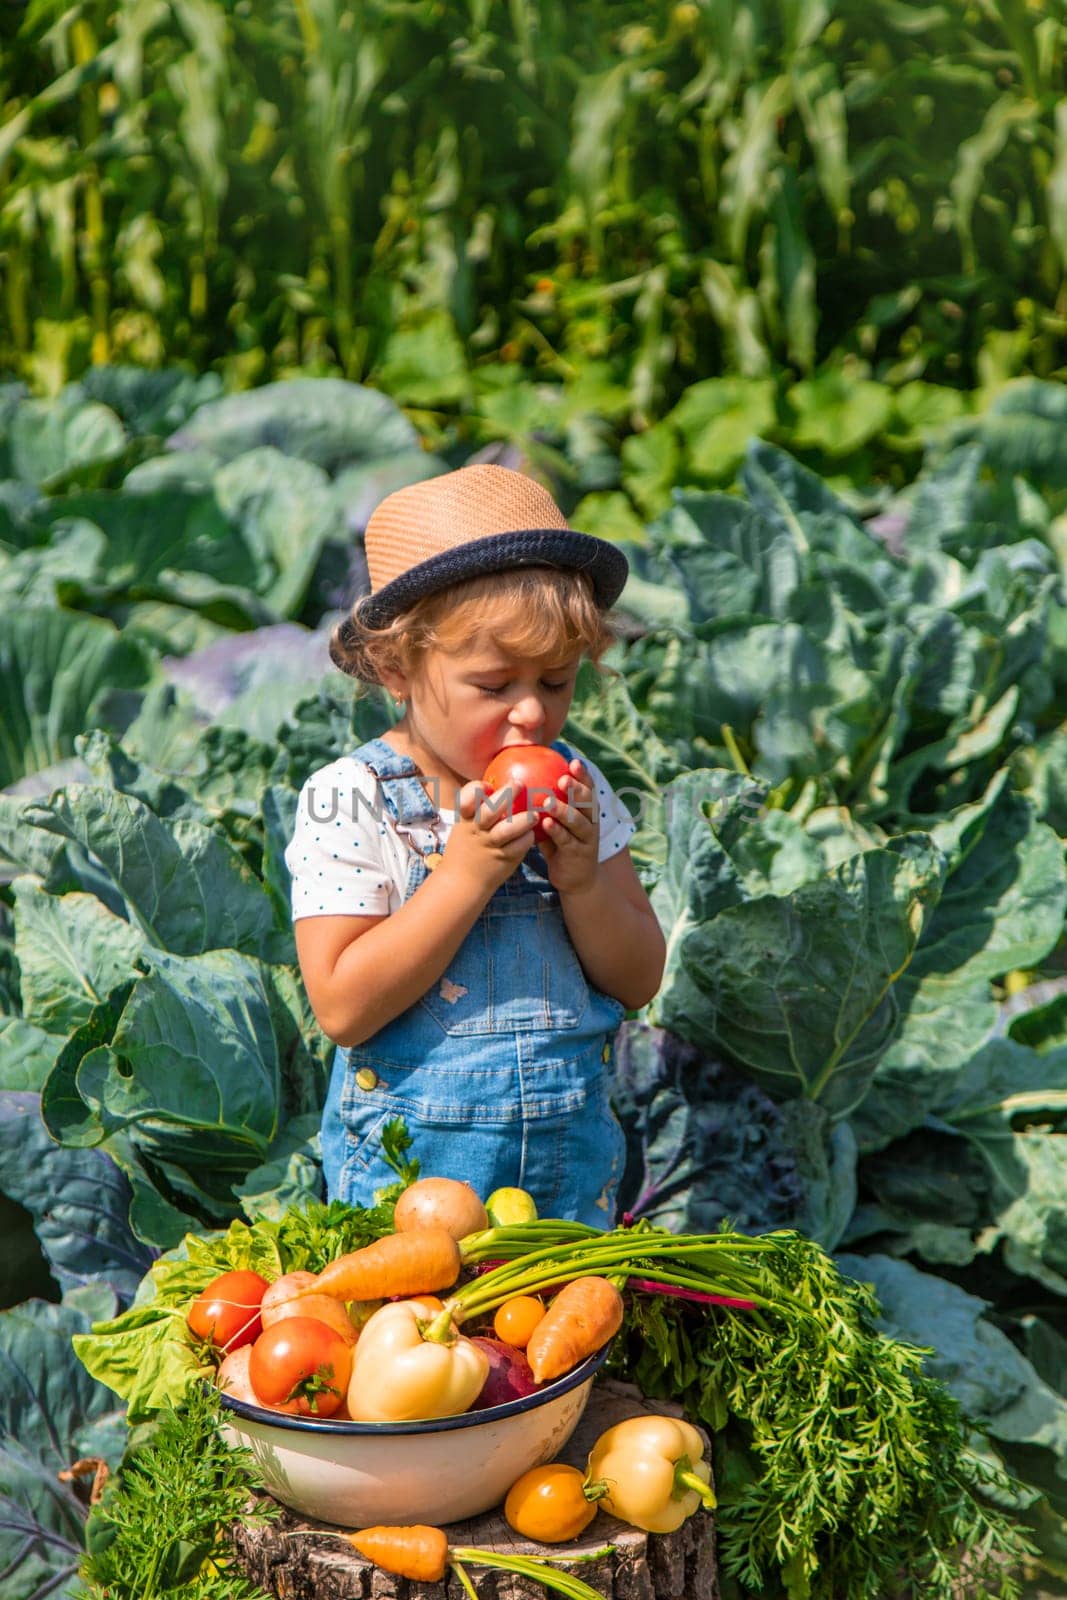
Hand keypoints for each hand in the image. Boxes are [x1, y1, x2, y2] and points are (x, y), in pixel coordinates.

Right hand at [439, 780, 536, 892]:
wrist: (460, 883)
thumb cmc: (466, 850)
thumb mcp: (464, 829)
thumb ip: (477, 812)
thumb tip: (498, 787)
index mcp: (466, 821)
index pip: (466, 800)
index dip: (475, 789)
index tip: (487, 785)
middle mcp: (477, 831)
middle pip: (489, 811)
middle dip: (506, 795)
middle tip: (520, 784)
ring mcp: (489, 846)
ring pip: (506, 830)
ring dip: (522, 820)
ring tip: (534, 815)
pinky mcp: (502, 860)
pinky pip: (517, 847)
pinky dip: (526, 839)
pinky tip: (532, 834)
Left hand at [538, 759, 599, 895]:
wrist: (576, 879)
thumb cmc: (560, 845)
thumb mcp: (555, 824)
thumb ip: (546, 807)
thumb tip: (523, 782)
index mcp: (587, 812)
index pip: (588, 789)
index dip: (583, 776)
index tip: (573, 761)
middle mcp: (591, 823)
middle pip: (588, 803)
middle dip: (578, 789)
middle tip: (563, 779)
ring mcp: (587, 840)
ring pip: (578, 822)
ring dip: (564, 811)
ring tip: (549, 802)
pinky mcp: (579, 855)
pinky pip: (567, 841)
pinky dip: (557, 832)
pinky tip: (546, 824)